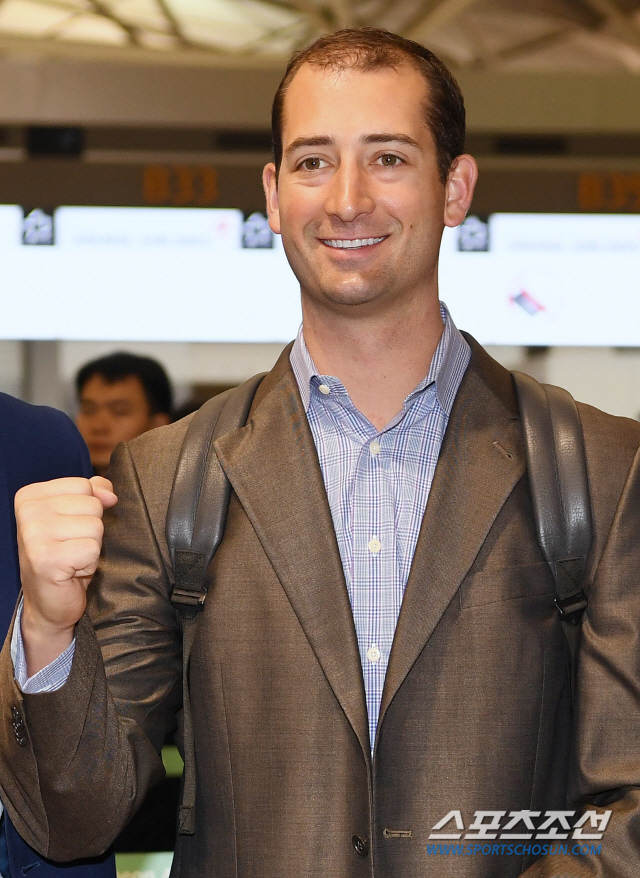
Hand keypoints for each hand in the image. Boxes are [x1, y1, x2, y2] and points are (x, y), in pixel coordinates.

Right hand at [15, 476, 117, 674]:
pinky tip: (72, 571)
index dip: (87, 509)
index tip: (68, 529)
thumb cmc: (64, 556)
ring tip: (72, 558)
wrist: (48, 603)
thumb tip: (109, 494)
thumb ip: (93, 493)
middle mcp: (27, 512)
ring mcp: (34, 536)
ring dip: (91, 547)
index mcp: (30, 496)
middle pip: (92, 504)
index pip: (84, 485)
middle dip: (91, 529)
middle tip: (70, 547)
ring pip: (96, 526)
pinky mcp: (47, 559)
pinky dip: (90, 563)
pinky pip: (93, 548)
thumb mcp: (76, 517)